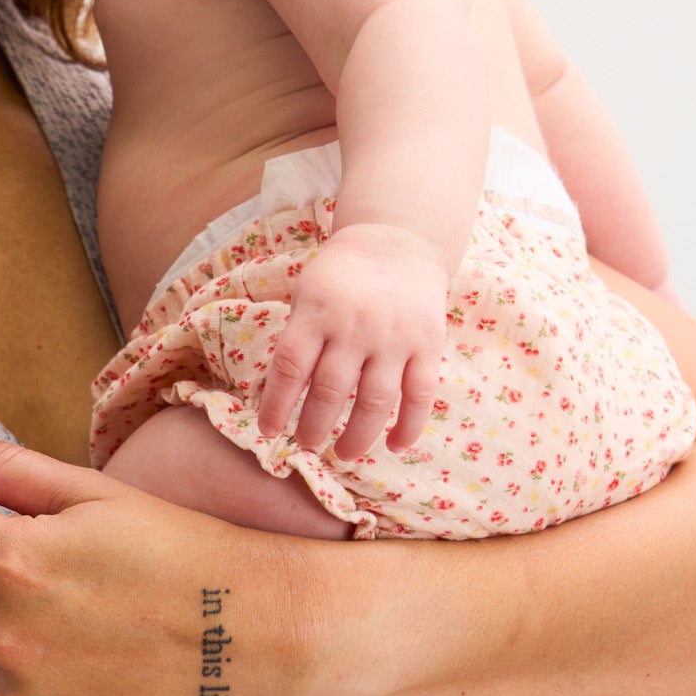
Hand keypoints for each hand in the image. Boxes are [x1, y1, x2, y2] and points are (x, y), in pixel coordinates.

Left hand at [0, 423, 330, 695]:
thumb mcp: (95, 495)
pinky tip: (108, 673)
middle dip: (12, 571)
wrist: (265, 645)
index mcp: (8, 563)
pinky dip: (52, 689)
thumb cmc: (186, 554)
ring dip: (30, 631)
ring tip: (107, 626)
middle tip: (91, 575)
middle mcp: (1, 640)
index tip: (0, 506)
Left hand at [256, 223, 449, 461]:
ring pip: (375, 401)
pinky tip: (394, 446)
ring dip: (357, 436)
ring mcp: (395, 337)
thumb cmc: (340, 279)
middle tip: (307, 443)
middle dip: (314, 427)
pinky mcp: (428, 344)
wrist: (399, 242)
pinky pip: (420, 395)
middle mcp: (355, 327)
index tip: (268, 432)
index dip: (276, 405)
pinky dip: (409, 426)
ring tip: (344, 454)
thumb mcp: (307, 295)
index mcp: (317, 312)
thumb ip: (299, 341)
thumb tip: (278, 401)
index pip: (290, 367)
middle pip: (331, 391)